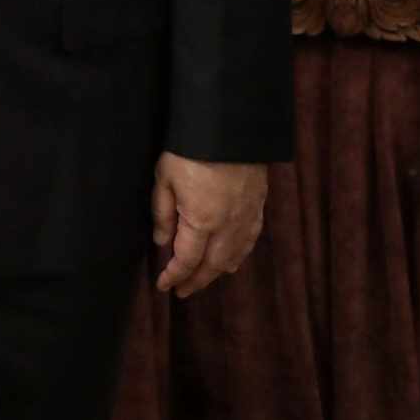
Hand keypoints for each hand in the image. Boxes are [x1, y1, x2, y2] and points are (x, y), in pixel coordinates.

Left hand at [151, 153, 266, 297]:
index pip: (187, 260)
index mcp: (202, 222)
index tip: (163, 286)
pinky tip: (231, 258)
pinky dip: (238, 255)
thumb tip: (161, 241)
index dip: (174, 275)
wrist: (230, 127)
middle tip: (182, 292)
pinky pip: (249, 241)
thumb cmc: (191, 150)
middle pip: (212, 266)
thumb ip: (162, 213)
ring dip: (217, 272)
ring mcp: (247, 218)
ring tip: (203, 279)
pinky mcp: (259, 207)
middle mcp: (228, 227)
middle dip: (196, 281)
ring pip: (234, 257)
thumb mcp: (164, 179)